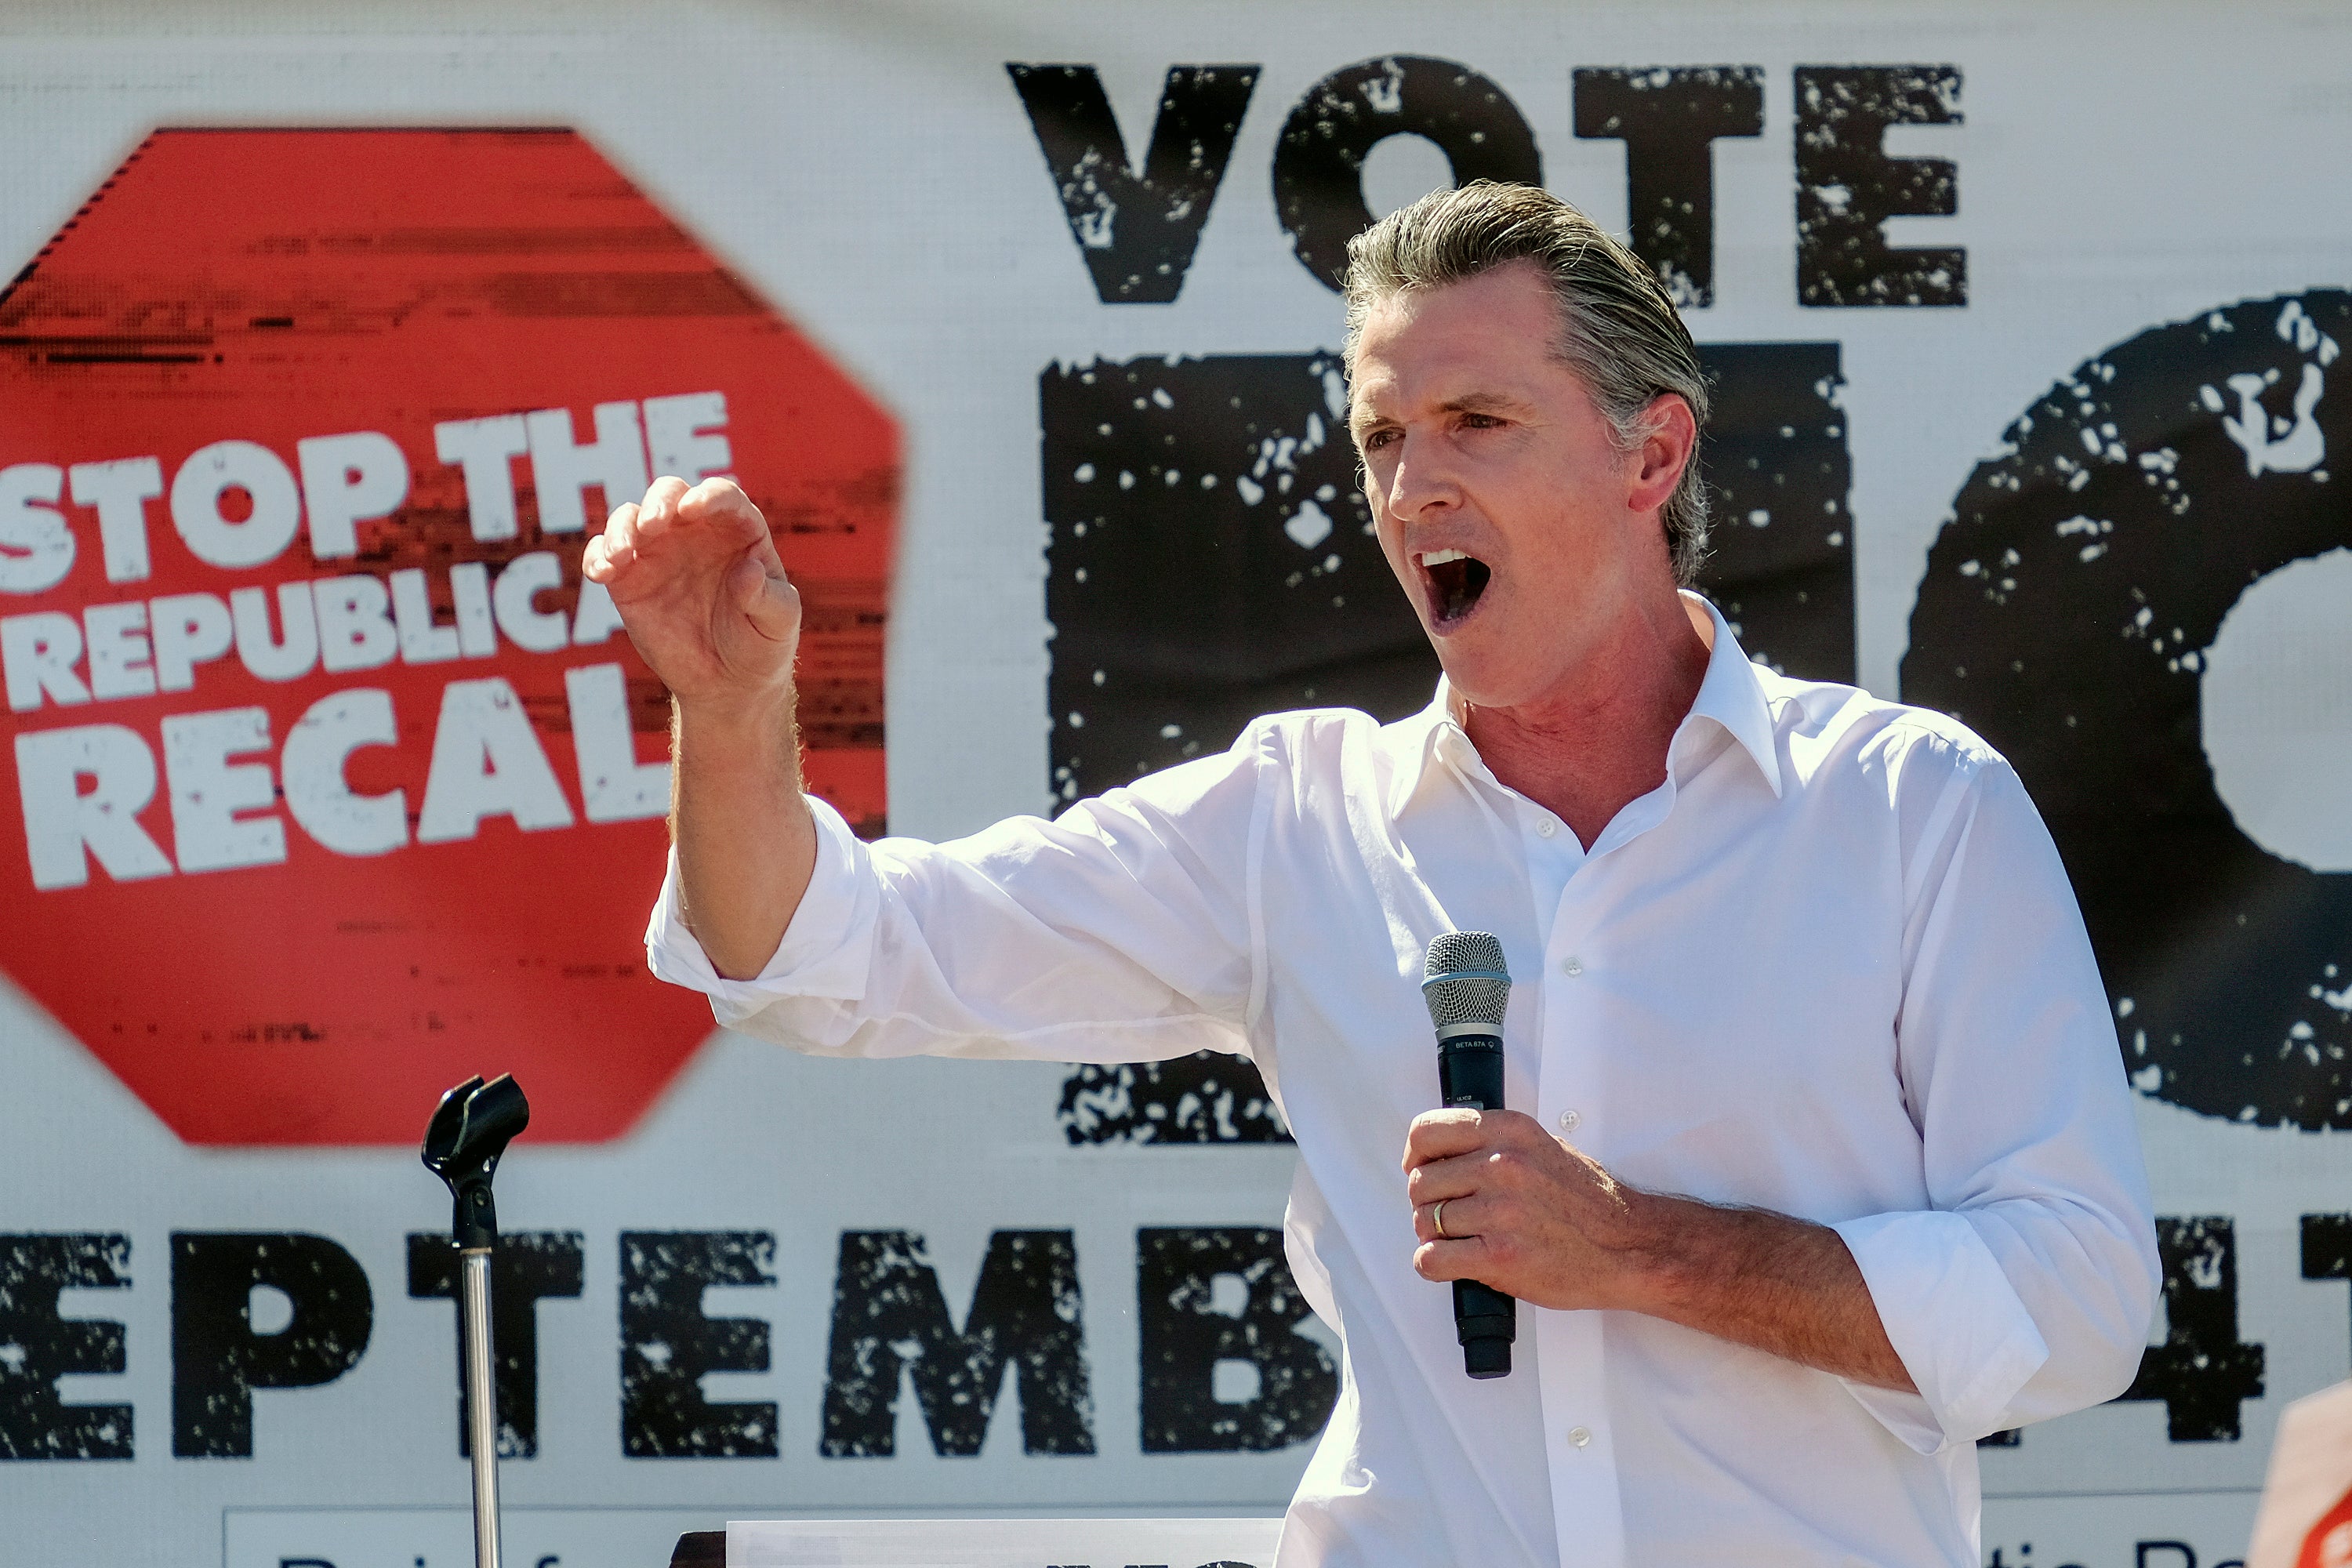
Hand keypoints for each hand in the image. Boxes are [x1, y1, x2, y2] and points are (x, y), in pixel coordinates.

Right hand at [582, 476, 800, 717]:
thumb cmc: (761, 643)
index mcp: (738, 529)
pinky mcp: (628, 580)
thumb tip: (748, 571)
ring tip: (621, 556)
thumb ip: (767, 598)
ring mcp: (658, 552)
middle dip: (658, 501)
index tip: (694, 509)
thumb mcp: (778, 622)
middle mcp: (694, 531)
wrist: (728, 683)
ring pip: (629, 518)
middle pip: (670, 494)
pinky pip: (603, 555)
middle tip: (652, 525)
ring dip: (621, 528)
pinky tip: (602, 574)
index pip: (722, 496)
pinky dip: (597, 557)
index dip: (708, 496)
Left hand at [1402, 1108, 1649, 1310]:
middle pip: (1421, 1181)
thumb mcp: (1543, 1147)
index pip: (1428, 1131)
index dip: (1415, 1155)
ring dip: (1435, 1236)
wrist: (1629, 1248)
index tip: (1420, 1169)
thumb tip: (1447, 1152)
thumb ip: (1496, 1143)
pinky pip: (1432, 1260)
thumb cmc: (1588, 1203)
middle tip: (1448, 1215)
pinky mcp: (1500, 1256)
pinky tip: (1456, 1263)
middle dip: (1427, 1203)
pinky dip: (1434, 1265)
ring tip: (1462, 1241)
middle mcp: (1502, 1165)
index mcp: (1509, 1131)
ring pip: (1425, 1221)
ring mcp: (1501, 1211)